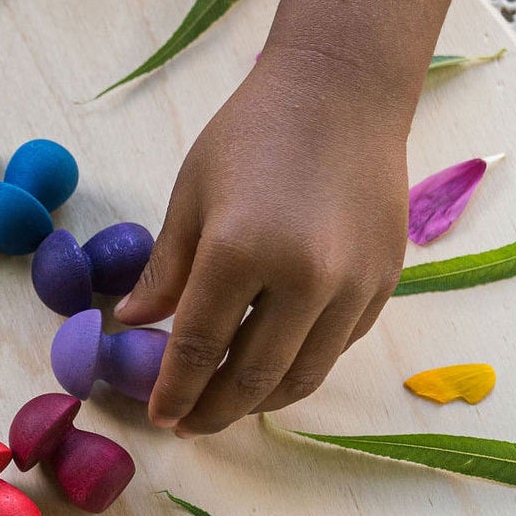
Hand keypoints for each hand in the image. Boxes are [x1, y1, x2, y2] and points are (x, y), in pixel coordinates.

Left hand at [113, 51, 409, 436]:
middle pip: (254, 376)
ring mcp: (352, 284)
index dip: (175, 390)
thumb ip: (166, 270)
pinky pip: (336, 347)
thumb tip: (132, 325)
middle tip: (188, 424)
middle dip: (215, 411)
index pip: (200, 348)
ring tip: (228, 406)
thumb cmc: (253, 134)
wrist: (343, 91)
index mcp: (240, 251)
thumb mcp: (191, 196)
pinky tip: (273, 367)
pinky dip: (301, 367)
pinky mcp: (384, 282)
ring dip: (260, 401)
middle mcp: (304, 277)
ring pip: (303, 375)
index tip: (159, 415)